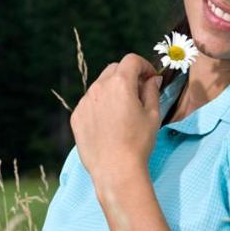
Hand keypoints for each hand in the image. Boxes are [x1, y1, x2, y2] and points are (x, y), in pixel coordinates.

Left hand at [70, 53, 161, 195]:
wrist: (116, 170)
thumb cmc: (138, 143)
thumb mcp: (153, 114)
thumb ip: (152, 91)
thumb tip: (152, 79)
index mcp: (120, 83)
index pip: (132, 60)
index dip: (144, 66)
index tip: (150, 78)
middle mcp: (99, 88)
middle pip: (114, 69)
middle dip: (128, 75)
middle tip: (139, 93)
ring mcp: (85, 102)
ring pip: (100, 86)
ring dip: (113, 90)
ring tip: (123, 112)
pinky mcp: (77, 116)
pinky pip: (90, 102)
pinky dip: (100, 105)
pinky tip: (109, 124)